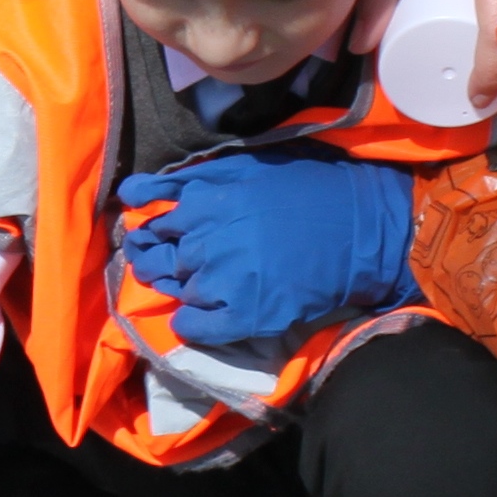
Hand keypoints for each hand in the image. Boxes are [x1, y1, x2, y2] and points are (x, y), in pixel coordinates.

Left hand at [113, 142, 414, 344]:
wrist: (363, 230)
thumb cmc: (306, 190)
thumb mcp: (245, 168)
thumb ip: (186, 180)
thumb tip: (133, 191)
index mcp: (206, 204)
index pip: (156, 225)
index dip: (156, 232)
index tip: (162, 236)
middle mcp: (208, 244)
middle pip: (160, 261)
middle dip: (160, 262)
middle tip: (178, 261)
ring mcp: (225, 283)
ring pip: (179, 291)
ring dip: (184, 288)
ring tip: (211, 278)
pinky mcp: (245, 316)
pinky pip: (195, 328)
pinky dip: (191, 323)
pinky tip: (205, 313)